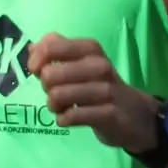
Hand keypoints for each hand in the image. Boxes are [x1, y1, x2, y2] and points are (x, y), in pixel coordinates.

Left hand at [28, 34, 161, 154]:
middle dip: (45, 88)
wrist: (135, 115)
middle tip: (55, 93)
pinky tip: (69, 119)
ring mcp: (105, 90)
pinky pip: (71, 116)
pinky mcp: (108, 114)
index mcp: (90, 49)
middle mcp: (99, 65)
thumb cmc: (101, 86)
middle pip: (50, 74)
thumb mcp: (82, 62)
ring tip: (61, 108)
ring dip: (53, 106)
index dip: (36, 61)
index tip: (38, 72)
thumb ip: (57, 52)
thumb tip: (32, 49)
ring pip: (58, 96)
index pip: (51, 46)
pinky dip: (63, 120)